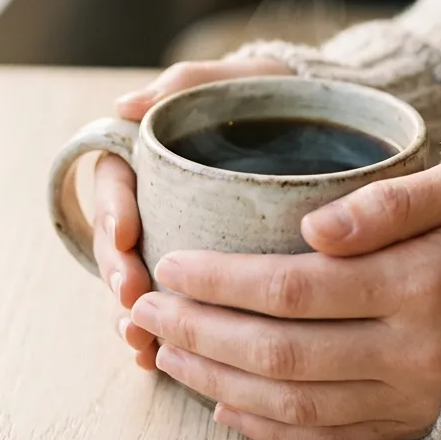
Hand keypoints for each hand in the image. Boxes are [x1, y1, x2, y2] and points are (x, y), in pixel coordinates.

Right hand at [93, 58, 291, 368]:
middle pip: (117, 242)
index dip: (110, 210)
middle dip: (118, 274)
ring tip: (141, 342)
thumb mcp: (237, 80)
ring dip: (134, 314)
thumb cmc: (276, 96)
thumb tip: (122, 107)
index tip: (125, 234)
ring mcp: (181, 238)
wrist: (330, 126)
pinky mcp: (211, 273)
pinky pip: (182, 306)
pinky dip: (171, 334)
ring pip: (142, 281)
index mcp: (154, 158)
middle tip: (132, 302)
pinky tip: (163, 358)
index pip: (113, 183)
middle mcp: (160, 201)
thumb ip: (186, 83)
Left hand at [129, 160, 440, 439]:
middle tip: (142, 313)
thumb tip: (309, 227)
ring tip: (167, 358)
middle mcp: (412, 349)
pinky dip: (273, 432)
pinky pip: (334, 439)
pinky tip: (228, 411)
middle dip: (198, 335)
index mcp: (417, 281)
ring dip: (219, 384)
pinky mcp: (421, 421)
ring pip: (295, 403)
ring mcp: (416, 395)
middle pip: (278, 352)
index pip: (289, 287)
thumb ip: (390, 202)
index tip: (168, 265)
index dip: (218, 280)